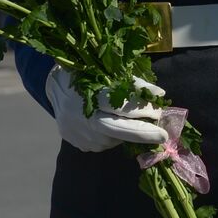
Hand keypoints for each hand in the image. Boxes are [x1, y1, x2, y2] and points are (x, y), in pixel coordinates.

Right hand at [44, 66, 167, 151]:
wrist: (55, 88)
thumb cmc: (88, 75)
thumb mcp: (108, 73)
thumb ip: (133, 84)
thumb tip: (159, 94)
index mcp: (89, 94)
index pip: (119, 105)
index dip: (141, 109)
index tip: (160, 111)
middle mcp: (83, 117)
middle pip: (117, 129)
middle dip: (143, 133)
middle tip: (162, 135)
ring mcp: (79, 134)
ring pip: (113, 139)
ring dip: (129, 132)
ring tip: (135, 121)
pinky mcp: (78, 144)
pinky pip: (103, 143)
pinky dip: (115, 136)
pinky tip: (114, 125)